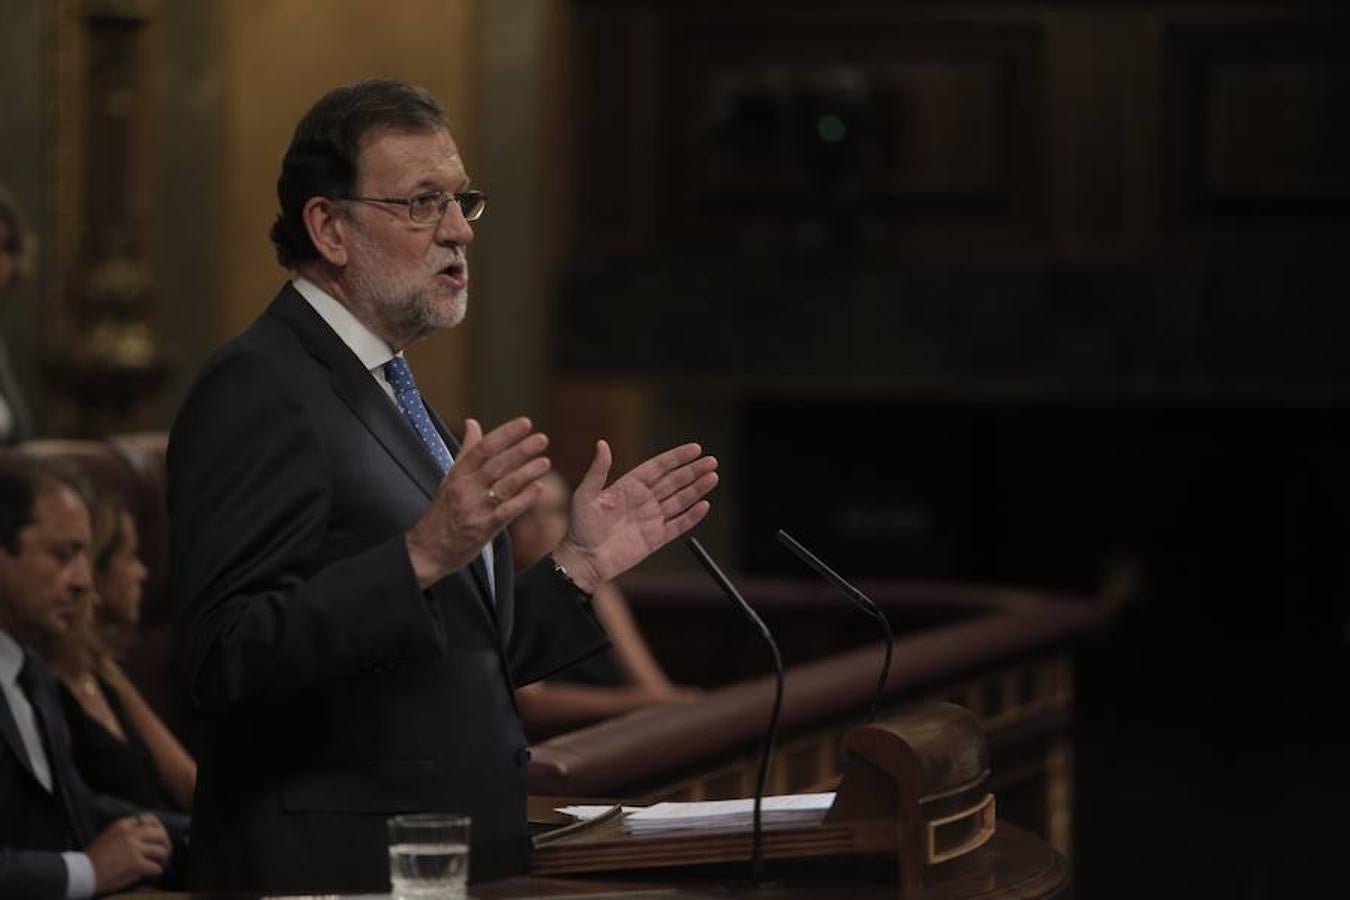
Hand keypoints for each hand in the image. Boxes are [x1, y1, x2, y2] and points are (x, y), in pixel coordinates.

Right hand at [88, 815, 171, 893]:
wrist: (81, 873)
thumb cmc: (93, 858)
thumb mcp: (109, 835)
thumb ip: (126, 832)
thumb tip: (146, 837)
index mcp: (123, 825)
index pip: (150, 820)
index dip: (156, 831)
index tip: (154, 840)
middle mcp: (131, 834)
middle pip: (160, 834)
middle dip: (163, 844)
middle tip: (161, 853)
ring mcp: (134, 848)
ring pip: (162, 850)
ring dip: (161, 859)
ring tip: (157, 864)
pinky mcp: (136, 864)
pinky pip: (156, 867)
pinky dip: (155, 872)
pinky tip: (150, 874)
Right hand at [406, 417, 551, 587]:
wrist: (427, 550)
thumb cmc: (442, 512)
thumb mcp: (450, 478)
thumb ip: (466, 450)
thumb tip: (473, 423)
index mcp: (458, 474)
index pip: (483, 448)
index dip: (505, 434)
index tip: (525, 423)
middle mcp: (466, 488)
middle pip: (496, 464)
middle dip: (520, 450)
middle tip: (542, 438)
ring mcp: (475, 509)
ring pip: (503, 486)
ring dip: (526, 473)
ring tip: (545, 462)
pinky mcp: (483, 529)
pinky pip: (506, 512)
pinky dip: (522, 500)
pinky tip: (538, 489)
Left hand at [552, 441, 717, 591]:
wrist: (583, 561)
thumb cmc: (580, 528)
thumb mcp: (585, 496)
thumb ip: (598, 471)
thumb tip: (602, 443)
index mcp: (628, 487)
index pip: (658, 467)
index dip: (676, 458)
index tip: (695, 448)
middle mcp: (643, 500)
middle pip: (674, 482)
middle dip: (693, 471)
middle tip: (712, 461)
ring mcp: (650, 519)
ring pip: (680, 500)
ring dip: (697, 489)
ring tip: (713, 477)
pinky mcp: (655, 539)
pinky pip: (678, 525)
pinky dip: (692, 516)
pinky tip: (704, 505)